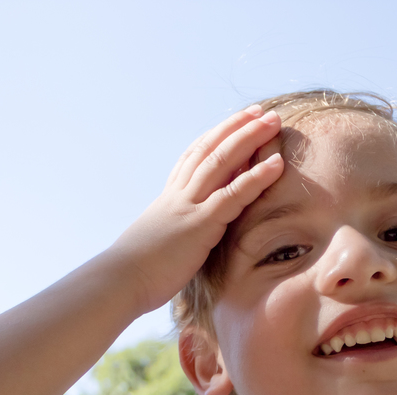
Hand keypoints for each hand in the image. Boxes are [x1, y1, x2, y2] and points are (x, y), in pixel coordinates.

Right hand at [110, 105, 284, 313]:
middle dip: (237, 127)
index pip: (193, 157)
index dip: (215, 137)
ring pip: (222, 161)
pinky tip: (278, 163)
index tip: (234, 123)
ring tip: (273, 121)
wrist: (118, 282)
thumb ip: (169, 234)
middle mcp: (178, 195)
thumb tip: (173, 239)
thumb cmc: (133, 275)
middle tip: (260, 111)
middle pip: (210, 150)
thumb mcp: (154, 244)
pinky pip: (233, 195)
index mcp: (168, 199)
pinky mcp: (200, 225)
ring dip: (250, 138)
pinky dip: (257, 177)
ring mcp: (189, 207)